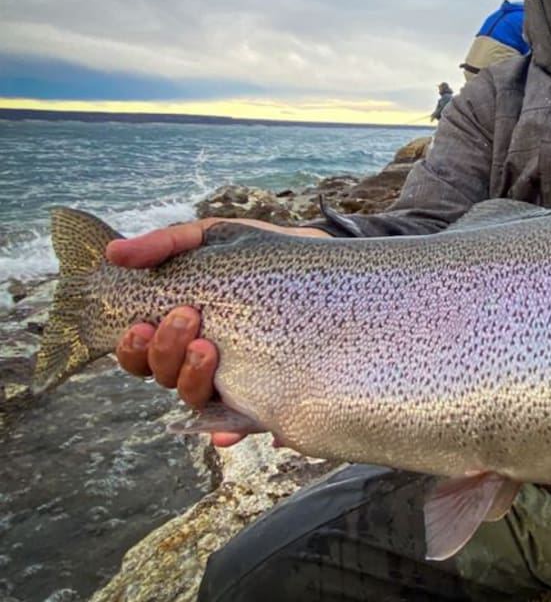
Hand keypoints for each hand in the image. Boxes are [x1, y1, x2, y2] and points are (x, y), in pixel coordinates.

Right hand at [108, 218, 330, 446]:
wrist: (318, 259)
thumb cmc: (258, 254)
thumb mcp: (212, 239)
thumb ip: (166, 244)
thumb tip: (114, 254)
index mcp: (179, 330)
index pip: (138, 354)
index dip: (132, 347)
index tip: (141, 323)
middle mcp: (199, 361)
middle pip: (162, 377)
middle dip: (165, 352)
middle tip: (188, 318)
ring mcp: (232, 379)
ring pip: (194, 399)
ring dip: (192, 378)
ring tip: (208, 347)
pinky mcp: (266, 391)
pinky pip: (244, 421)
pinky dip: (231, 430)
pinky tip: (228, 430)